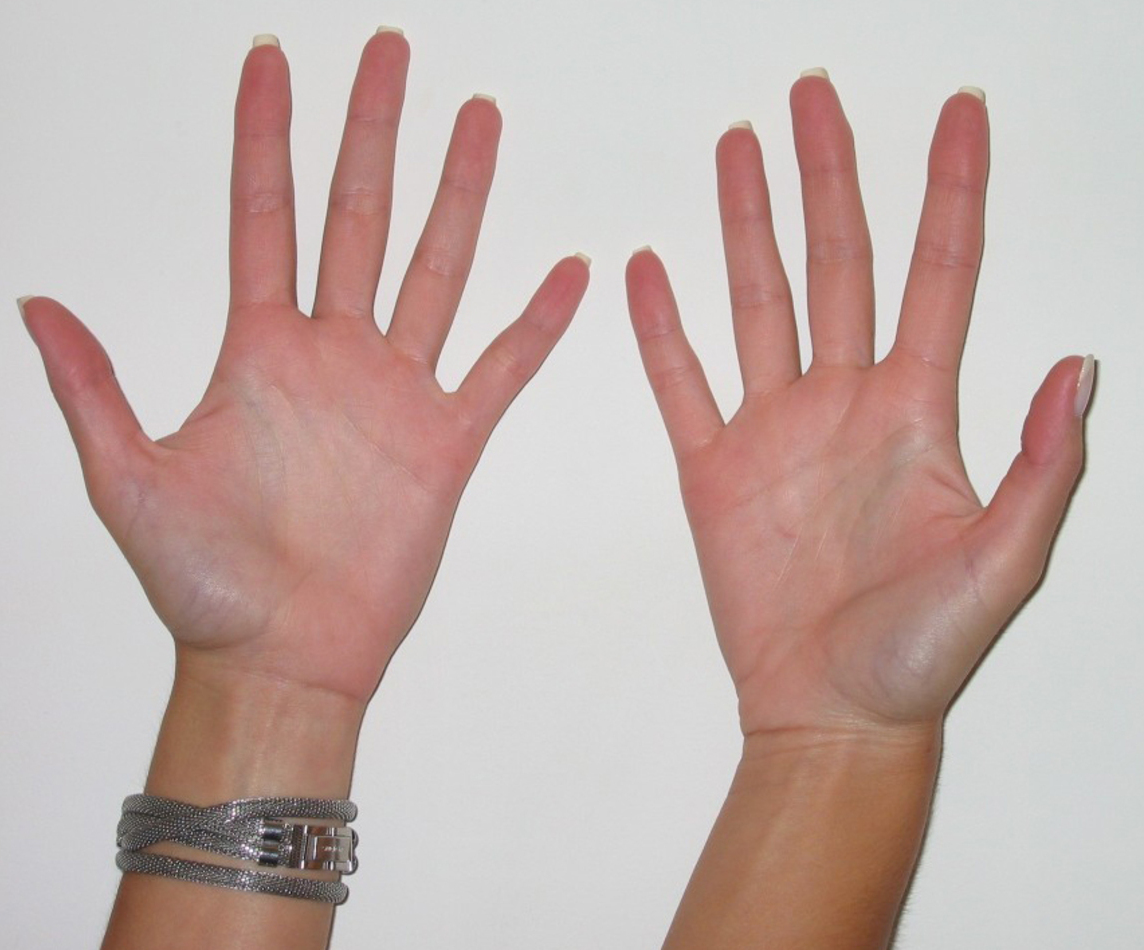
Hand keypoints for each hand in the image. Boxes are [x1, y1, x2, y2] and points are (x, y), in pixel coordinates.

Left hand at [22, 32, 588, 704]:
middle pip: (358, 217)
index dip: (266, 137)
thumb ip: (93, 391)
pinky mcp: (447, 442)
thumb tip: (33, 305)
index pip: (264, 217)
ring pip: (434, 270)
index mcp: (257, 351)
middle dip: (373, 132)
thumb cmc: (203, 584)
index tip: (272, 60)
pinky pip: (502, 368)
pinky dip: (538, 324)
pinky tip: (568, 273)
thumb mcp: (128, 482)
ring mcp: (394, 392)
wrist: (283, 656)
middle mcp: (331, 355)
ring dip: (459, 196)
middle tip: (389, 52)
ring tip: (478, 120)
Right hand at [627, 76, 1089, 736]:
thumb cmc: (920, 654)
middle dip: (828, 176)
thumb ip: (1042, 471)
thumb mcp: (1005, 569)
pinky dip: (661, 328)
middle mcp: (846, 403)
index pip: (941, 275)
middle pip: (838, 263)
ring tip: (734, 148)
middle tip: (810, 97)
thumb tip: (1080, 368)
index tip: (959, 113)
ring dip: (745, 224)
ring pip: (756, 301)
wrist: (829, 711)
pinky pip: (682, 381)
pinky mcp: (713, 469)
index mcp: (919, 414)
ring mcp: (774, 430)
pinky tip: (647, 270)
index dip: (952, 191)